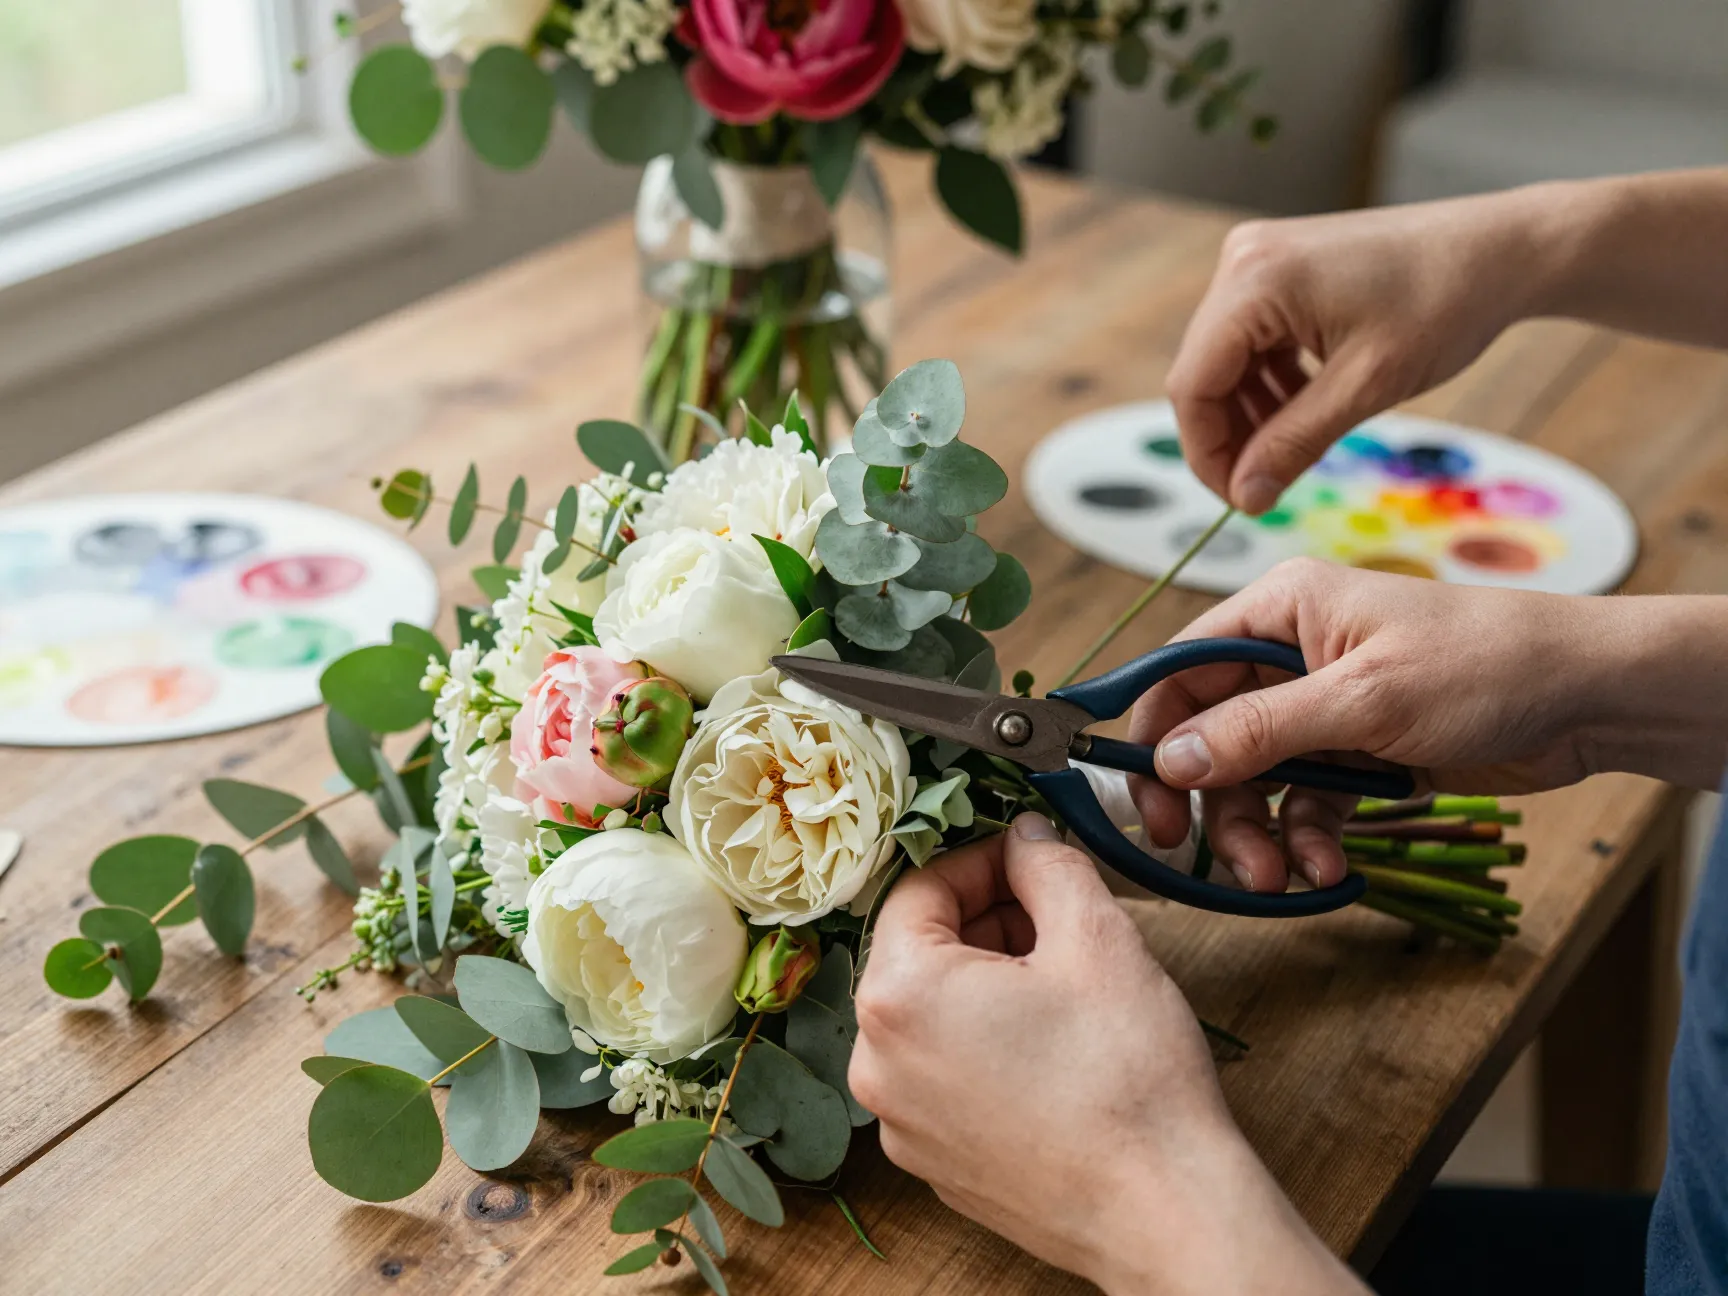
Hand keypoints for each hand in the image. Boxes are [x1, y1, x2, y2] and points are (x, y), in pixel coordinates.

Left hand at [849, 815, 1363, 1295]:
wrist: (1160, 1210)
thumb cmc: (1127, 1077)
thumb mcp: (1096, 936)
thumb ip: (1047, 865)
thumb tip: (1025, 838)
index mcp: (897, 995)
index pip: (919, 889)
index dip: (983, 860)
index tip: (1032, 859)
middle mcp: (876, 1062)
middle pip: (919, 952)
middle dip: (987, 921)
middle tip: (1059, 918)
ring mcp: (900, 1121)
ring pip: (931, 1014)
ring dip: (987, 981)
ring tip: (1064, 985)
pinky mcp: (932, 1160)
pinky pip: (943, 1073)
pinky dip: (984, 1043)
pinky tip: (1051, 1047)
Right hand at [1129, 561, 1727, 894]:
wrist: (1592, 697)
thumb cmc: (1486, 665)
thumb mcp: (1364, 699)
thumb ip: (1261, 730)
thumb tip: (1168, 759)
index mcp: (1280, 610)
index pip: (1180, 670)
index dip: (1151, 733)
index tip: (1139, 798)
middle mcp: (1291, 654)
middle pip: (1211, 736)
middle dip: (1211, 802)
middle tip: (1201, 859)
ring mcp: (1325, 707)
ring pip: (1256, 779)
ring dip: (1260, 833)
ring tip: (1279, 878)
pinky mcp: (1360, 752)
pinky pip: (1308, 803)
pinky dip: (1310, 840)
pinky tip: (1330, 873)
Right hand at [1167, 192, 1546, 513]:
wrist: (1502, 250)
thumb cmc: (1445, 305)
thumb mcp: (1366, 387)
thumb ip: (1294, 443)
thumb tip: (1244, 498)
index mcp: (1254, 281)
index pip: (1193, 384)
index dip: (1207, 452)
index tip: (1240, 501)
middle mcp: (1242, 261)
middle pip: (1203, 372)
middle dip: (1230, 436)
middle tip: (1265, 488)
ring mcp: (1259, 260)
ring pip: (1226, 361)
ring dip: (1253, 413)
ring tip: (1295, 449)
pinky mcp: (1279, 268)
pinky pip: (1253, 340)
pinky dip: (1271, 383)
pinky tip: (1307, 409)